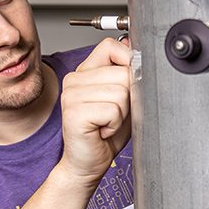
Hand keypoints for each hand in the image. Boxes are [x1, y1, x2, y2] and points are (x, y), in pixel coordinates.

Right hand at [57, 37, 132, 187]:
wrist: (88, 163)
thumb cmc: (107, 133)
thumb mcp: (125, 100)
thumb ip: (129, 76)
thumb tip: (137, 52)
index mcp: (86, 71)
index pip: (112, 46)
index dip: (129, 63)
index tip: (126, 87)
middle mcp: (75, 79)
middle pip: (124, 72)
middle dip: (129, 98)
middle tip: (114, 115)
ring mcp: (72, 94)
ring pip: (121, 92)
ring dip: (122, 115)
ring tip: (107, 123)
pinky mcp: (74, 112)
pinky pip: (113, 110)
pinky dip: (115, 125)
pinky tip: (102, 131)